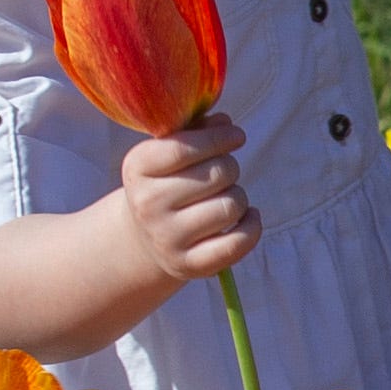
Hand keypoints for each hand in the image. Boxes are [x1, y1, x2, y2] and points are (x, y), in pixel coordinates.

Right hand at [121, 117, 257, 286]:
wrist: (146, 236)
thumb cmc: (167, 181)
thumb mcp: (169, 150)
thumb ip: (197, 130)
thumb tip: (225, 124)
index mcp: (137, 167)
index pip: (184, 147)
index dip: (219, 138)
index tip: (236, 136)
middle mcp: (147, 204)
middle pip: (218, 174)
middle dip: (230, 167)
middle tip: (223, 173)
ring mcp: (167, 238)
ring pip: (231, 206)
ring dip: (238, 196)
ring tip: (225, 197)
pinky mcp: (190, 265)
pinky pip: (238, 242)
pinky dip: (253, 226)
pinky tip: (247, 216)